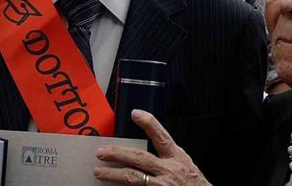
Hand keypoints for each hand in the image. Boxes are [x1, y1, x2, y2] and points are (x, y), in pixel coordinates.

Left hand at [93, 109, 210, 185]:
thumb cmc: (193, 184)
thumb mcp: (184, 163)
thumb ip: (167, 154)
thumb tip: (145, 144)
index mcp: (176, 158)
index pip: (162, 137)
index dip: (149, 124)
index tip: (135, 113)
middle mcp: (169, 171)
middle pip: (140, 158)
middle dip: (118, 153)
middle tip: (101, 151)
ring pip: (133, 178)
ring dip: (113, 174)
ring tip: (99, 171)